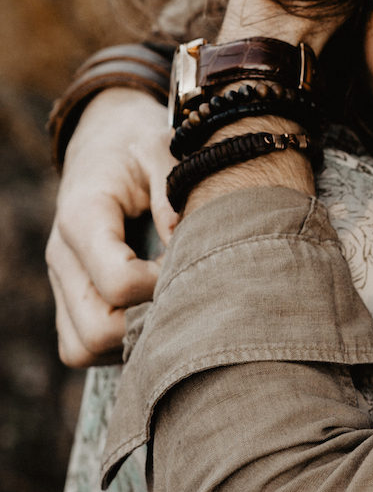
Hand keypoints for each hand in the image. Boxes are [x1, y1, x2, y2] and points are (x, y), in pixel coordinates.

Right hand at [45, 88, 174, 365]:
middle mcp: (62, 257)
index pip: (119, 282)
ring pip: (86, 346)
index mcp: (82, 217)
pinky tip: (152, 311)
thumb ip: (174, 190)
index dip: (164, 285)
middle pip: (97, 330)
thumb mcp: (162, 147)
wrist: (104, 144)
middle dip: (149, 321)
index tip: (192, 264)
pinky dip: (118, 343)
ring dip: (133, 338)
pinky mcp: (68, 300)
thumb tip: (185, 243)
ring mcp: (61, 283)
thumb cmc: (138, 146)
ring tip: (169, 301)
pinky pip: (83, 346)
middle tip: (185, 291)